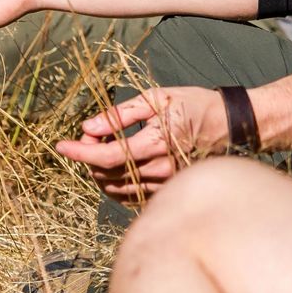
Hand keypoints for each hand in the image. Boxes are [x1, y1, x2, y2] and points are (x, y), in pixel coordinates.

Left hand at [55, 87, 229, 202]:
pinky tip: (113, 166)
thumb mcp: (157, 98)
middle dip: (89, 156)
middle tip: (90, 134)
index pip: (107, 157)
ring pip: (117, 188)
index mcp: (156, 143)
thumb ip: (121, 115)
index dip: (80, 152)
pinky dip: (114, 183)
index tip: (61, 145)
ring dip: (99, 171)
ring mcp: (165, 184)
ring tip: (101, 147)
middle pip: (108, 174)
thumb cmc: (195, 105)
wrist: (230, 125)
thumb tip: (89, 127)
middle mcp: (160, 169)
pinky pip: (131, 194)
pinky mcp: (168, 190)